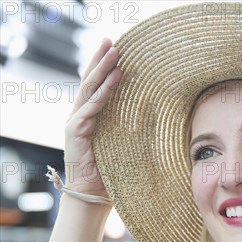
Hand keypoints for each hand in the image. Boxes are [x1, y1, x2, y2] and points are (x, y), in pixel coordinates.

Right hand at [63, 38, 121, 197]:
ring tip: (114, 52)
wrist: (94, 195)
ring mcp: (75, 122)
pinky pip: (90, 108)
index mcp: (91, 117)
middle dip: (100, 59)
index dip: (104, 67)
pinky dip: (102, 93)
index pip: (96, 86)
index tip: (116, 49)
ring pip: (89, 89)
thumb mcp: (125, 145)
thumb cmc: (113, 172)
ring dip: (102, 69)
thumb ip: (132, 129)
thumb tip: (160, 117)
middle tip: (111, 40)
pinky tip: (112, 80)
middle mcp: (80, 116)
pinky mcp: (75, 132)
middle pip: (89, 81)